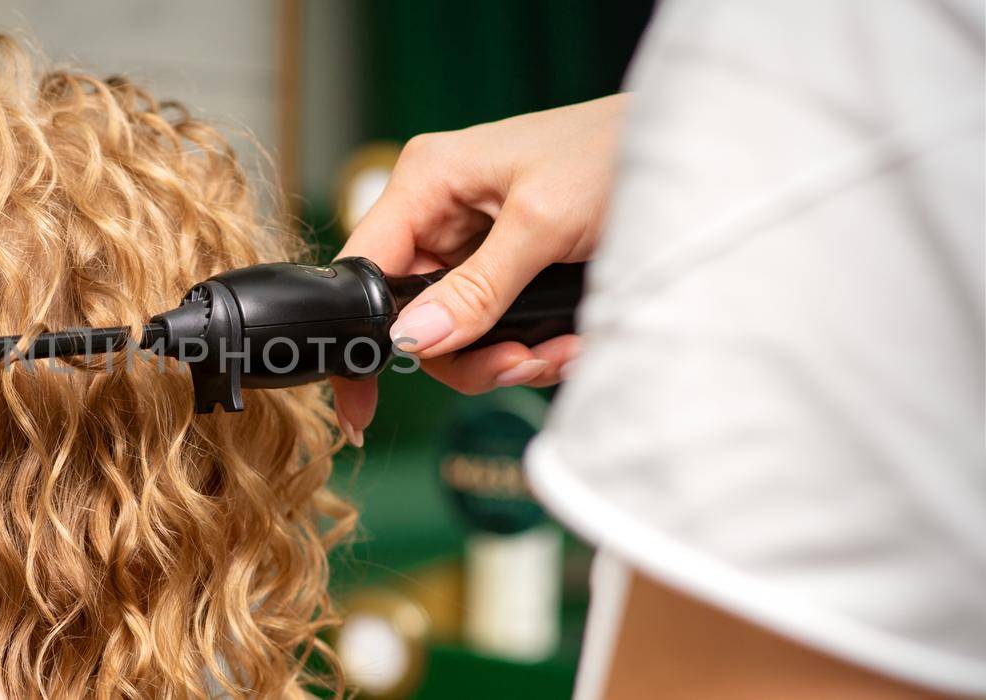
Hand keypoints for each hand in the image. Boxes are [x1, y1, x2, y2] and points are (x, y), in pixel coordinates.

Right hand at [331, 94, 626, 443]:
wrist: (701, 155)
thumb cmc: (618, 152)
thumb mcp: (543, 224)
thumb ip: (477, 288)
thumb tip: (414, 339)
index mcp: (428, 182)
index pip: (366, 269)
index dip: (363, 335)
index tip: (363, 404)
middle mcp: (444, 213)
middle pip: (415, 316)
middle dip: (468, 354)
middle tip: (519, 363)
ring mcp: (478, 244)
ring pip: (460, 334)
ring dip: (511, 357)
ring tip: (562, 351)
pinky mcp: (514, 270)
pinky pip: (500, 329)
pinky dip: (536, 347)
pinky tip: (574, 340)